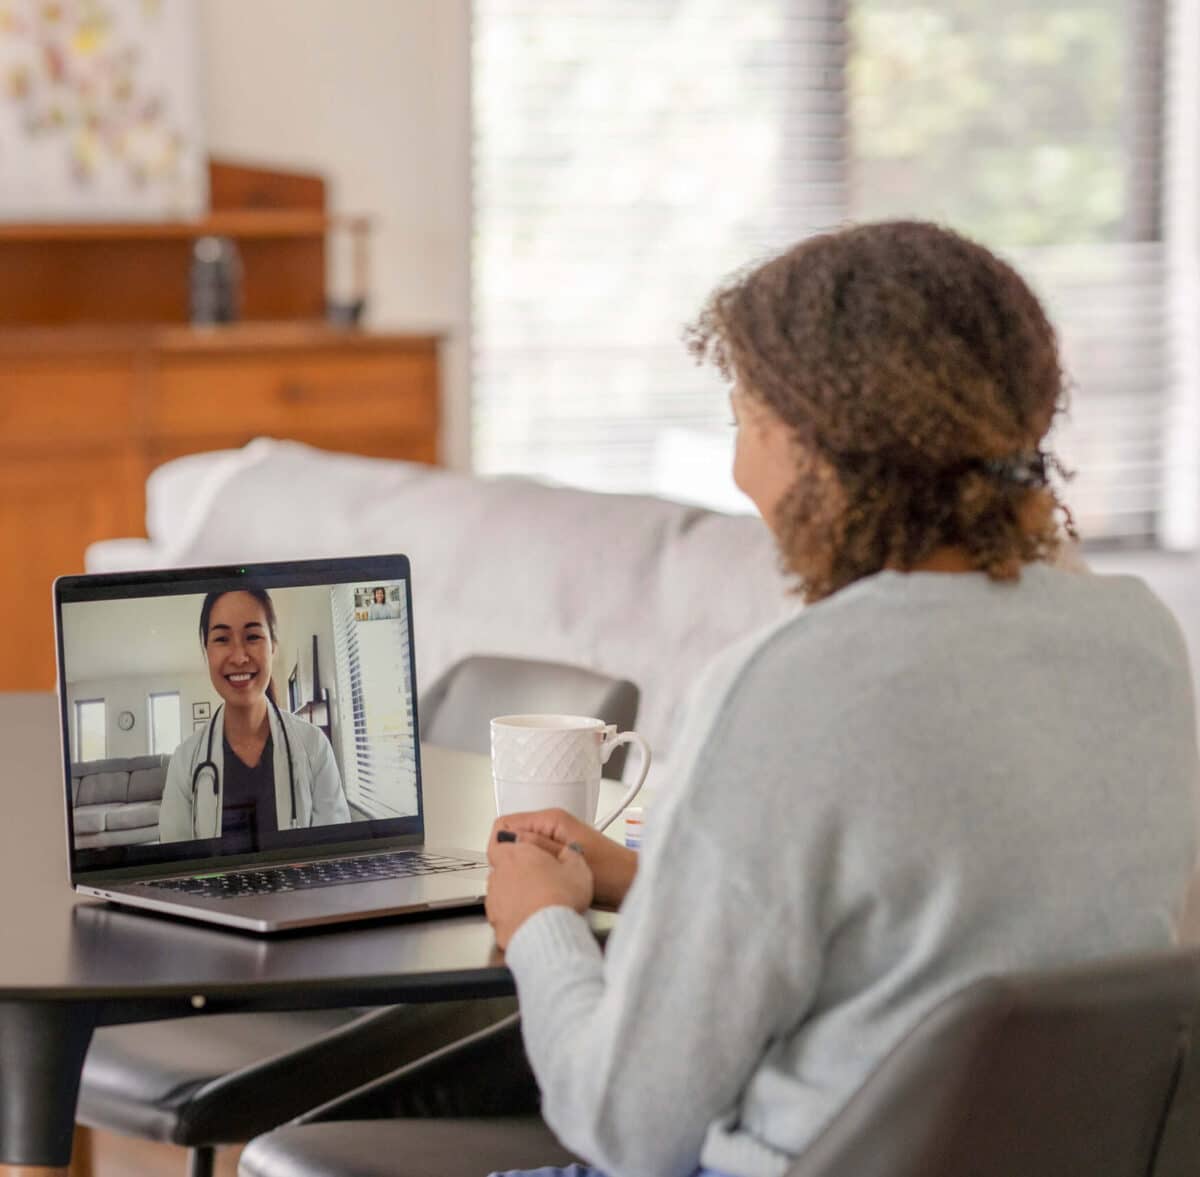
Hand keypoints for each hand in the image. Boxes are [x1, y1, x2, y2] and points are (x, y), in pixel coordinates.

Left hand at [486, 838, 592, 948]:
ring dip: (514, 893)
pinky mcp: (495, 920)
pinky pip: (502, 913)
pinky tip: (530, 918)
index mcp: (517, 852)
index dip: (516, 846)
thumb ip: (571, 855)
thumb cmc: (558, 898)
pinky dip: (513, 914)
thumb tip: (570, 852)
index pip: (503, 839)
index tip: (528, 851)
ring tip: (537, 901)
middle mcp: (500, 872)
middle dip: (518, 870)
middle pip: (503, 865)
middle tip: (538, 878)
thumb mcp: (578, 868)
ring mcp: (494, 897)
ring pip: (500, 890)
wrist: (546, 932)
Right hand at [489, 808, 637, 908]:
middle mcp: (550, 827)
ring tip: (536, 884)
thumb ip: (536, 848)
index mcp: (551, 819)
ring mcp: (553, 843)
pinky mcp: (557, 858)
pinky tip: (542, 887)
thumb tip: (506, 841)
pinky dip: (532, 875)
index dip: (500, 846)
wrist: (631, 886)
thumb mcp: (567, 858)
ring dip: (522, 869)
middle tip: (523, 879)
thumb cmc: (610, 873)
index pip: (504, 824)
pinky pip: (532, 863)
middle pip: (510, 840)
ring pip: (520, 853)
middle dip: (510, 860)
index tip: (506, 866)